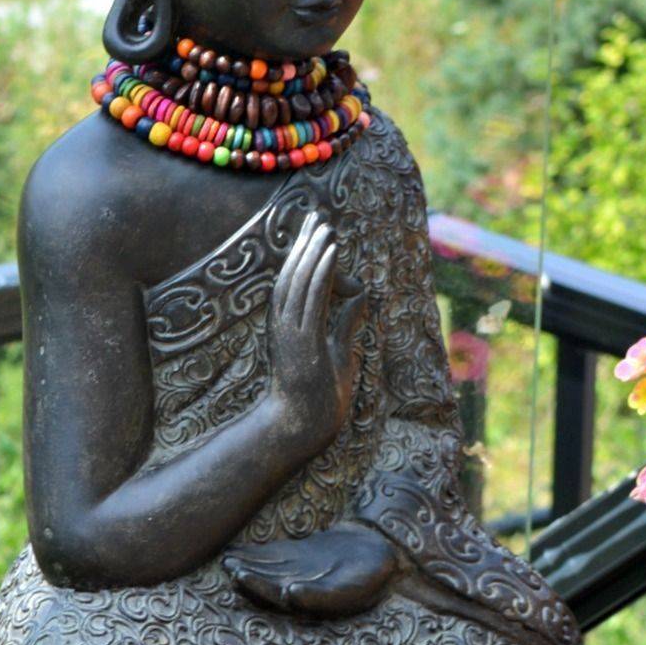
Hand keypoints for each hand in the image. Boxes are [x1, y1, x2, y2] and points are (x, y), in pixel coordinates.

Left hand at [225, 520, 397, 616]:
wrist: (383, 554)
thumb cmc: (369, 577)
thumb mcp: (348, 587)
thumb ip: (319, 595)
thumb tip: (288, 596)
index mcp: (307, 602)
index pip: (274, 597)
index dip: (256, 587)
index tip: (241, 575)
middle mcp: (298, 590)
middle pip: (266, 584)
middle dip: (246, 575)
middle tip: (229, 565)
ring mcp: (297, 573)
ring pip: (265, 571)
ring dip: (246, 565)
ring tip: (227, 558)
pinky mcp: (299, 556)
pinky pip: (273, 556)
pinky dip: (255, 553)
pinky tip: (237, 549)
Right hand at [265, 215, 366, 455]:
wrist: (301, 428)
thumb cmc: (320, 396)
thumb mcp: (339, 352)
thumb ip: (347, 323)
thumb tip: (360, 296)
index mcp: (288, 326)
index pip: (294, 281)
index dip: (304, 254)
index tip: (316, 230)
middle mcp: (284, 324)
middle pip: (293, 274)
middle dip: (306, 244)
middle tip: (318, 217)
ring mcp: (292, 331)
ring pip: (301, 281)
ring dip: (314, 252)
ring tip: (326, 228)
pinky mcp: (303, 339)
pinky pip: (313, 297)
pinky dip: (321, 272)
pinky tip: (331, 252)